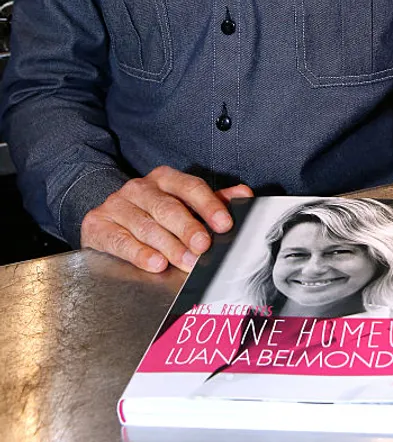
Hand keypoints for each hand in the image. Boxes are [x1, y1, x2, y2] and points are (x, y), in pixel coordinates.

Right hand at [80, 165, 253, 273]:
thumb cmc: (152, 210)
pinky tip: (154, 263)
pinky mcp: (97, 224)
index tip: (225, 224)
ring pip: (146, 226)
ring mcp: (117, 204)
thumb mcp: (181, 202)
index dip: (209, 205)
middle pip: (168, 208)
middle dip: (188, 228)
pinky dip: (139, 253)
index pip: (191, 187)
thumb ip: (212, 200)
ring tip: (186, 262)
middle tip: (203, 247)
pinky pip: (120, 240)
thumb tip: (245, 194)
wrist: (105, 213)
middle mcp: (140, 188)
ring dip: (168, 246)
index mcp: (165, 179)